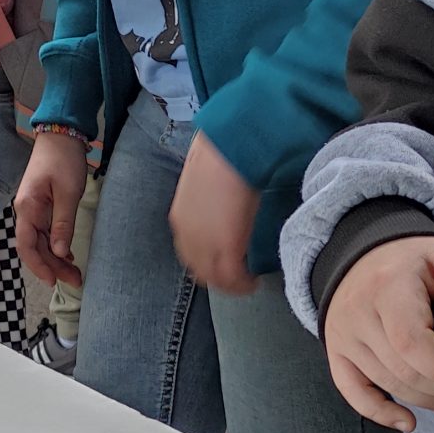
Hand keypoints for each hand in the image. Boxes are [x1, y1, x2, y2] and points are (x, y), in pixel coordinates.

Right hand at [15, 130, 87, 286]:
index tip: (54, 281)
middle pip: (35, 247)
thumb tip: (59, 253)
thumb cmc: (63, 159)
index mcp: (28, 208)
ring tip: (74, 273)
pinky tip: (68, 255)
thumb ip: (63, 224)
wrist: (61, 135)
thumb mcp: (68, 192)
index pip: (27, 245)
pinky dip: (56, 245)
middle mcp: (26, 211)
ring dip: (55, 258)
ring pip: (41, 242)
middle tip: (75, 280)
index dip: (38, 266)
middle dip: (53, 266)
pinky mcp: (42, 205)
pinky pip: (46, 232)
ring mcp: (33, 208)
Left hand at [169, 132, 259, 294]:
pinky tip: (253, 281)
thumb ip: (206, 202)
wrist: (230, 148)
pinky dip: (243, 284)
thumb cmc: (221, 155)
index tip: (222, 263)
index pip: (189, 255)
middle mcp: (187, 235)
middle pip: (199, 272)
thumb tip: (219, 204)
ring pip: (215, 279)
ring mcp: (205, 243)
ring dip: (231, 284)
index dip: (206, 264)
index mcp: (180, 220)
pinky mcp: (226, 246)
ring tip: (246, 282)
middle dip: (218, 278)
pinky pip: (233, 278)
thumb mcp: (204, 184)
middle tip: (236, 278)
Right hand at [321, 235, 433, 432]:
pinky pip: (353, 392)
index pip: (413, 345)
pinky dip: (380, 413)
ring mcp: (342, 336)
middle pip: (403, 372)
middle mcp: (357, 314)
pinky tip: (408, 422)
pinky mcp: (336, 352)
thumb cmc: (414, 260)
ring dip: (428, 403)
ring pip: (387, 384)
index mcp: (387, 288)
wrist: (362, 254)